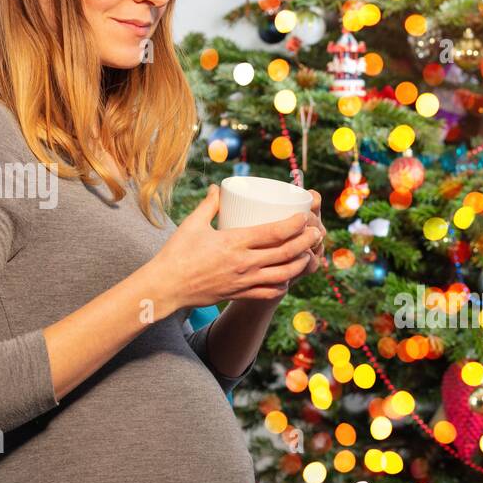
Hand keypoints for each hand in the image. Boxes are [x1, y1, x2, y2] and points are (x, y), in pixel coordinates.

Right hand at [149, 184, 321, 310]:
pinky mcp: (240, 294)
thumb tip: (218, 188)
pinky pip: (270, 291)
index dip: (295, 225)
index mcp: (234, 242)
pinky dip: (284, 284)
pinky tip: (288, 277)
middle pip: (286, 252)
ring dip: (301, 264)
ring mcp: (244, 281)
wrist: (166, 287)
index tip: (304, 217)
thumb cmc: (177, 253)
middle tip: (316, 232)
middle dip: (306, 242)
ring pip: (284, 274)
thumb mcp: (193, 224)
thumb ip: (209, 205)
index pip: (275, 232)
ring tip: (308, 254)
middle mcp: (244, 263)